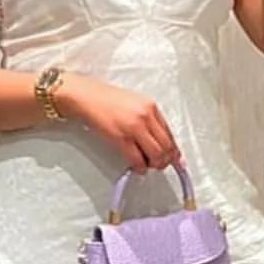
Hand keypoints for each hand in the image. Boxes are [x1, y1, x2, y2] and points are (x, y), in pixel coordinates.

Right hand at [53, 74, 181, 172]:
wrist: (87, 96)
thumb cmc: (107, 99)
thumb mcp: (135, 103)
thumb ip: (149, 119)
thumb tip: (158, 140)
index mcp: (151, 107)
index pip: (170, 134)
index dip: (175, 150)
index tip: (177, 159)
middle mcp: (146, 116)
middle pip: (166, 146)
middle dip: (166, 160)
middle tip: (161, 165)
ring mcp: (134, 128)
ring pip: (156, 155)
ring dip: (154, 165)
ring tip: (148, 165)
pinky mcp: (121, 138)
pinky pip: (137, 160)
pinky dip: (140, 168)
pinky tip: (138, 167)